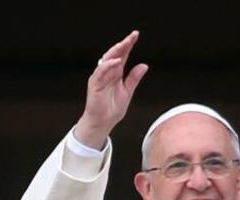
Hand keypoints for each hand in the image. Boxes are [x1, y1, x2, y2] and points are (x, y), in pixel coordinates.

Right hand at [74, 30, 148, 148]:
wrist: (103, 123)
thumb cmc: (112, 108)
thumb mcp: (128, 92)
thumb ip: (134, 78)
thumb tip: (144, 65)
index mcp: (116, 73)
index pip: (123, 55)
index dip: (128, 45)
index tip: (136, 35)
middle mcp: (107, 72)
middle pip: (115, 54)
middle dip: (123, 44)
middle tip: (133, 36)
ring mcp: (100, 77)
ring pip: (107, 60)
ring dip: (116, 51)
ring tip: (125, 44)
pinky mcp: (95, 84)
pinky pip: (101, 72)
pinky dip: (108, 65)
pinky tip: (116, 61)